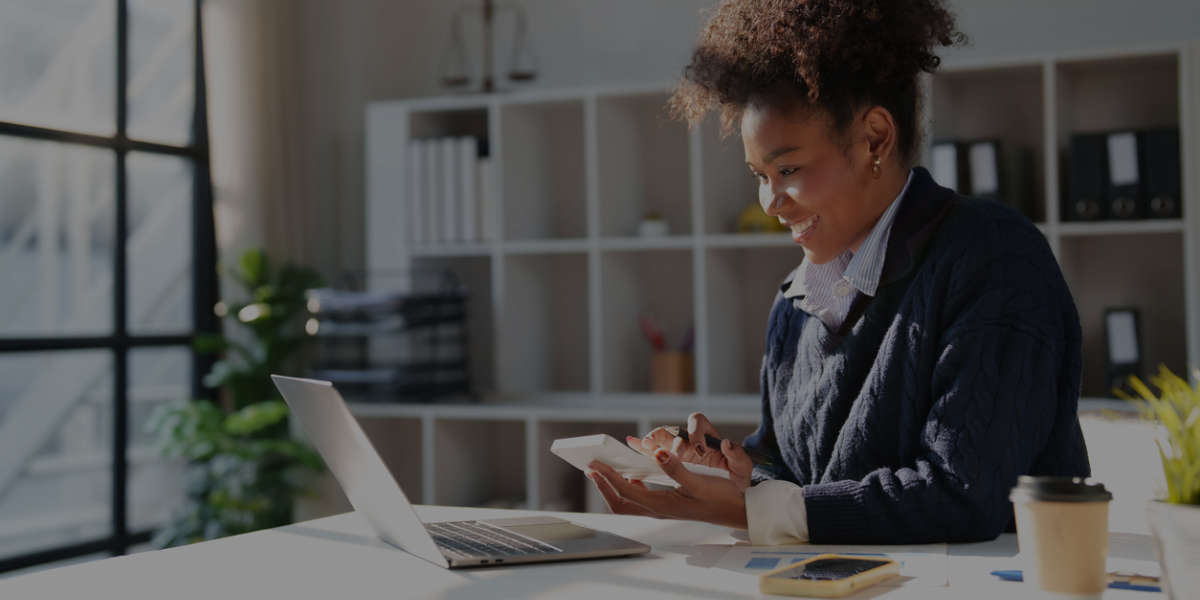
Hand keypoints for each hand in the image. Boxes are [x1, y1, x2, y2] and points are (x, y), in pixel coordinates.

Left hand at [588, 446, 748, 529]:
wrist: (736, 511)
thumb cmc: (720, 497)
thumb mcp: (699, 481)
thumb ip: (676, 469)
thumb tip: (657, 454)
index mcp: (662, 505)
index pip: (626, 491)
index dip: (608, 478)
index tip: (595, 465)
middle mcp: (658, 509)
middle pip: (620, 504)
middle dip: (603, 487)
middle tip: (591, 470)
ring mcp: (662, 509)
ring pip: (628, 503)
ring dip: (613, 487)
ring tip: (603, 471)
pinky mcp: (667, 505)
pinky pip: (640, 498)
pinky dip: (628, 487)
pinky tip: (631, 474)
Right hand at [626, 412, 752, 489]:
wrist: (734, 494)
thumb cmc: (737, 477)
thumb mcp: (742, 468)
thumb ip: (737, 455)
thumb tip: (727, 443)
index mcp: (708, 436)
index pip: (698, 422)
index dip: (696, 432)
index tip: (700, 449)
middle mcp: (691, 440)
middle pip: (673, 429)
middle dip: (664, 436)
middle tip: (658, 445)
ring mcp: (679, 451)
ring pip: (661, 440)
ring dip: (650, 441)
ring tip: (642, 445)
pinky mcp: (671, 463)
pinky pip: (654, 453)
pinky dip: (643, 450)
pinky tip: (632, 446)